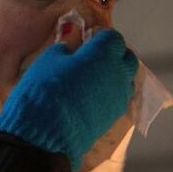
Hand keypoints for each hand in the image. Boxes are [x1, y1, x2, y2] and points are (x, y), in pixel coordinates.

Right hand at [0, 29, 137, 170]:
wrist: (46, 134)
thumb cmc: (45, 89)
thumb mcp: (49, 60)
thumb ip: (65, 46)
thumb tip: (72, 41)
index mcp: (104, 53)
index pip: (113, 38)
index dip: (100, 37)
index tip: (87, 39)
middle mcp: (118, 73)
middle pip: (126, 57)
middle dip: (113, 54)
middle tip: (93, 56)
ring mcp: (119, 96)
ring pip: (126, 79)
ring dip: (115, 74)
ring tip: (93, 77)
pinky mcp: (114, 116)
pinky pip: (119, 97)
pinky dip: (110, 92)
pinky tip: (91, 95)